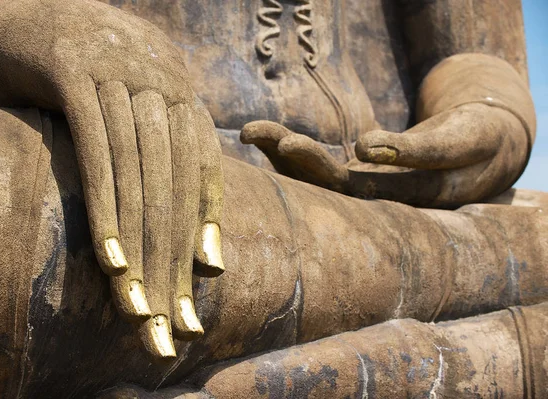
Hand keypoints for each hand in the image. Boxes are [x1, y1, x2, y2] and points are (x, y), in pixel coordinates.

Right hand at [0, 0, 223, 356]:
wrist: (19, 14)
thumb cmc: (78, 79)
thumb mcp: (128, 115)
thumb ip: (161, 159)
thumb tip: (199, 235)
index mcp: (183, 96)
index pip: (201, 179)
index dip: (202, 237)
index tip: (198, 295)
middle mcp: (162, 83)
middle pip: (174, 189)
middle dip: (172, 262)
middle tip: (171, 325)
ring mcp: (120, 73)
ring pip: (139, 178)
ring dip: (139, 250)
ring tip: (139, 308)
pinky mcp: (74, 70)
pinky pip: (97, 152)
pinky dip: (105, 209)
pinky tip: (110, 260)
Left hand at [242, 102, 527, 207]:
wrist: (480, 156)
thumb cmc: (475, 145)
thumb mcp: (459, 142)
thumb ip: (416, 148)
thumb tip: (362, 148)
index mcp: (398, 195)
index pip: (348, 185)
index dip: (315, 166)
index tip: (287, 144)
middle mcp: (373, 197)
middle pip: (320, 183)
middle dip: (285, 156)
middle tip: (252, 132)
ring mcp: (360, 186)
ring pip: (312, 176)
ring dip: (279, 154)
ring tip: (248, 131)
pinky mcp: (354, 173)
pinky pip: (316, 165)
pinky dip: (290, 151)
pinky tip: (264, 137)